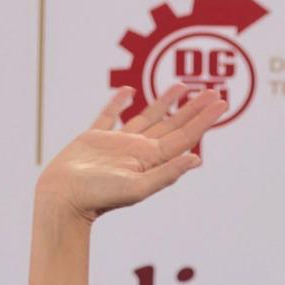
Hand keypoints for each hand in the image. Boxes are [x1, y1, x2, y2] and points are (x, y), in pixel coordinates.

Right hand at [34, 85, 224, 224]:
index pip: (184, 137)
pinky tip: (127, 93)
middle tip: (213, 91)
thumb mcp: (138, 188)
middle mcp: (138, 151)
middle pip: (172, 125)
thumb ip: (167, 173)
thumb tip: (196, 160)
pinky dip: (118, 103)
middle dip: (193, 109)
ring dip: (164, 102)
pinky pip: (109, 116)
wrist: (63, 198)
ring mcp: (117, 144)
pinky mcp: (94, 138)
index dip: (204, 120)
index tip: (221, 102)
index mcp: (150, 161)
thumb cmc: (99, 196)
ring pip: (147, 117)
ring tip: (181, 86)